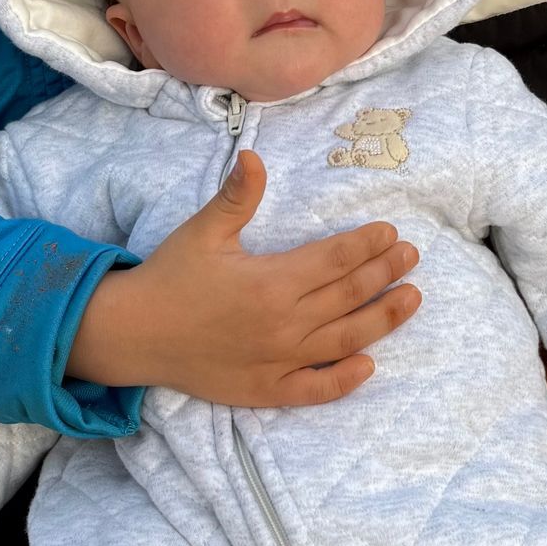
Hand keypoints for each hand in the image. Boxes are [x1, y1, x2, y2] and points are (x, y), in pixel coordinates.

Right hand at [66, 151, 419, 405]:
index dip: (367, 245)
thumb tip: (254, 155)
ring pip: (345, 339)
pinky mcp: (267, 390)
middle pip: (349, 295)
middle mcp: (282, 323)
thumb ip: (238, 196)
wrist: (134, 334)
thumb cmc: (170, 277)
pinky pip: (316, 389)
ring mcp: (278, 361)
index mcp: (271, 281)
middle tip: (412, 256)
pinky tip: (369, 365)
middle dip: (385, 273)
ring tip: (411, 299)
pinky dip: (345, 380)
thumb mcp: (204, 231)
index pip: (336, 259)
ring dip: (383, 319)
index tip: (390, 233)